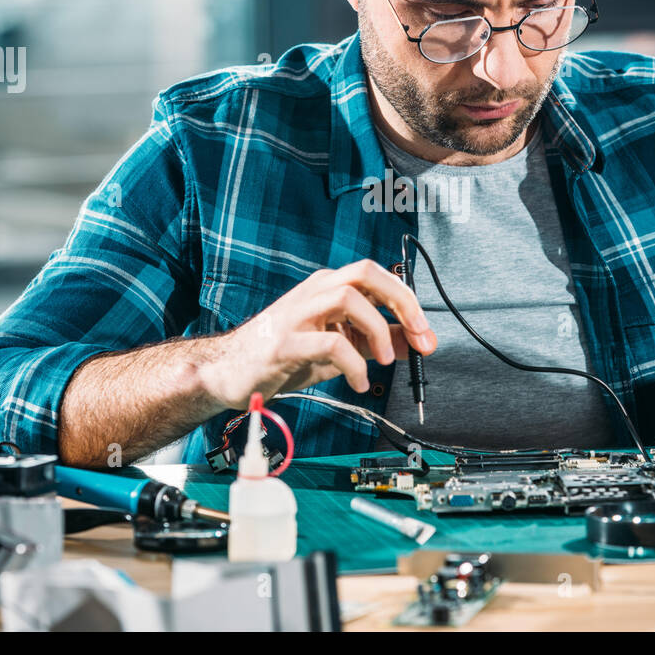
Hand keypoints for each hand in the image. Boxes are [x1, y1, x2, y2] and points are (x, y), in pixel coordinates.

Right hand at [210, 259, 436, 408]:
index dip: (407, 299)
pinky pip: (329, 344)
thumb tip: (419, 342)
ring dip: (377, 330)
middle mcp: (312, 292)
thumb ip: (378, 341)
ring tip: (384, 362)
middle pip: (364, 273)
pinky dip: (354, 365)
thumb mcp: (341, 346)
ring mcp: (296, 315)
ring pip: (348, 298)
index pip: (375, 275)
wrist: (229, 372)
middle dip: (400, 300)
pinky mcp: (284, 343)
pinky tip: (360, 382)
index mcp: (326, 288)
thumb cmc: (285, 354)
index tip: (425, 331)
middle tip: (417, 333)